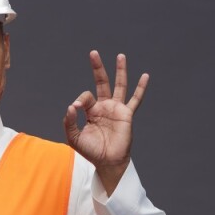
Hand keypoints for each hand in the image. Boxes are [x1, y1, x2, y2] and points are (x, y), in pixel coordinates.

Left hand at [64, 51, 148, 193]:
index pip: (85, 97)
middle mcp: (104, 107)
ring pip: (120, 85)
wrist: (107, 162)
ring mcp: (117, 109)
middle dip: (97, 68)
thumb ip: (70, 122)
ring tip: (120, 56)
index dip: (80, 100)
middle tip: (93, 53)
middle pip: (102, 82)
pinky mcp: (127, 115)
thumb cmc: (91, 151)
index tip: (77, 108)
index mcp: (91, 111)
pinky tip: (145, 76)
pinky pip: (136, 99)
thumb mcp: (74, 138)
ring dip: (120, 71)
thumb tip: (72, 106)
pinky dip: (141, 88)